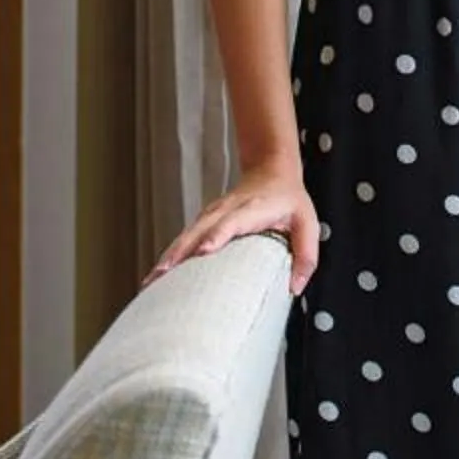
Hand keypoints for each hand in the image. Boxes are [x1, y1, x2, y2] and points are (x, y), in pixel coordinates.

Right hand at [147, 163, 319, 295]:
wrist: (271, 170)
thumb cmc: (288, 199)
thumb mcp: (308, 223)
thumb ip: (306, 255)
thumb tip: (294, 288)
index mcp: (252, 209)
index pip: (232, 222)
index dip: (217, 235)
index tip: (204, 250)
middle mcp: (226, 210)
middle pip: (199, 230)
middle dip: (180, 253)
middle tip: (162, 276)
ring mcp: (211, 215)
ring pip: (186, 236)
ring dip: (168, 257)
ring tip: (151, 281)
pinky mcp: (204, 222)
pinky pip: (184, 239)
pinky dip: (169, 256)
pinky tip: (156, 276)